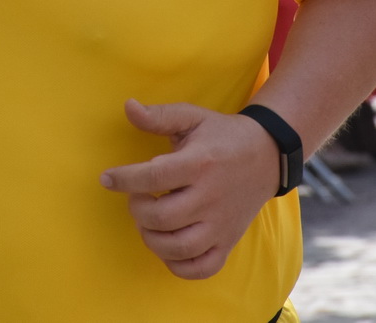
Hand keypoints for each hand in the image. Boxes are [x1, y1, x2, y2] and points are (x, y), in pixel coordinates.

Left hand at [100, 99, 279, 279]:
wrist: (268, 155)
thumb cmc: (222, 135)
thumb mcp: (193, 117)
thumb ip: (159, 116)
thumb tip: (127, 106)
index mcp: (200, 163)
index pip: (154, 178)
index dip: (124, 179)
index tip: (107, 178)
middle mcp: (211, 197)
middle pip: (162, 217)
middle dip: (137, 209)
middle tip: (136, 197)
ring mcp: (221, 224)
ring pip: (178, 248)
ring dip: (152, 239)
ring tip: (148, 221)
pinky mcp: (228, 241)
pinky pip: (201, 268)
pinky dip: (178, 265)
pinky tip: (168, 244)